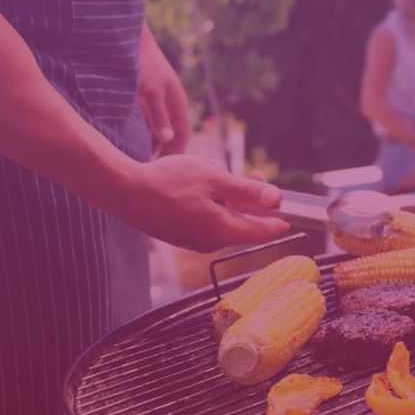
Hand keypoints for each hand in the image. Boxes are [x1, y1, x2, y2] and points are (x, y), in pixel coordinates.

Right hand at [123, 155, 289, 251]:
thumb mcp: (214, 180)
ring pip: (222, 218)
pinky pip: (205, 219)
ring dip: (229, 198)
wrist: (124, 191)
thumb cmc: (169, 182)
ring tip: (220, 173)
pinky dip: (212, 203)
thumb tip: (276, 199)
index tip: (290, 216)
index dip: (277, 221)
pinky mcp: (178, 232)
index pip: (260, 232)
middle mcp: (209, 241)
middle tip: (256, 176)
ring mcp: (191, 239)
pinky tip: (202, 184)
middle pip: (241, 222)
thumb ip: (247, 192)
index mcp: (222, 231)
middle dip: (251, 200)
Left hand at [136, 26, 191, 157]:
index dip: (177, 152)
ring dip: (157, 143)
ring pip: (162, 127)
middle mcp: (171, 101)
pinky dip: (148, 133)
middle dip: (168, 151)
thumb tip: (168, 140)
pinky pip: (152, 120)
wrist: (129, 41)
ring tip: (148, 161)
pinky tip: (138, 142)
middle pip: (174, 132)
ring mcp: (160, 98)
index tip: (168, 170)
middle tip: (157, 171)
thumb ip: (159, 117)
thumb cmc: (142, 66)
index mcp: (177, 101)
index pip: (182, 134)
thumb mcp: (150, 93)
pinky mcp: (147, 95)